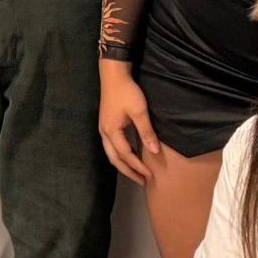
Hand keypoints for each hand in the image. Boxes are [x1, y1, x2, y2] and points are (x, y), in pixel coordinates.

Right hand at [99, 60, 160, 182]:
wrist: (113, 76)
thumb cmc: (127, 92)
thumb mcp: (139, 112)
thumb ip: (146, 132)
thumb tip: (155, 151)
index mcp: (111, 132)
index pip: (126, 155)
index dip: (138, 166)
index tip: (150, 176)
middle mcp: (104, 133)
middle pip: (115, 159)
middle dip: (128, 172)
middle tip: (142, 182)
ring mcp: (103, 129)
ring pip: (111, 154)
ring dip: (123, 165)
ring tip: (136, 173)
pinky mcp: (106, 125)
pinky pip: (112, 147)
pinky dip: (120, 156)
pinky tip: (130, 156)